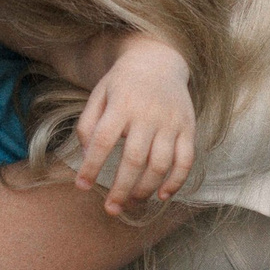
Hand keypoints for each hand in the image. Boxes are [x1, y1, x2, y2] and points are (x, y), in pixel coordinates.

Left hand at [75, 35, 195, 215]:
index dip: (91, 166)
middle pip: (134, 159)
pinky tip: (162, 195)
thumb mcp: (99, 96)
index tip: (81, 186)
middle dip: (121, 188)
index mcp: (121, 105)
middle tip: (111, 208)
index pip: (103, 141)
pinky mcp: (188, 127)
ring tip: (133, 202)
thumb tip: (88, 157)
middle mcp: (147, 114)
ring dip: (146, 189)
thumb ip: (88, 125)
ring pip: (161, 164)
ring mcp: (171, 121)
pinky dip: (176, 181)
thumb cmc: (122, 84)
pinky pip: (186, 160)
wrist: (158, 60)